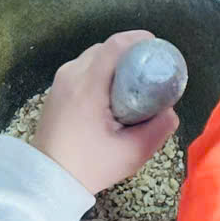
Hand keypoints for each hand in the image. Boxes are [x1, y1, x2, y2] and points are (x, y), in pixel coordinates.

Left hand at [28, 31, 179, 196]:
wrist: (48, 180)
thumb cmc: (89, 166)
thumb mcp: (132, 153)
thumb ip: (158, 129)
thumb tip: (171, 111)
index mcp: (88, 85)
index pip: (114, 46)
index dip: (138, 39)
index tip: (157, 47)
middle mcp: (71, 75)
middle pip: (104, 48)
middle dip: (129, 53)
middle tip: (149, 70)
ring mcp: (60, 81)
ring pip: (92, 57)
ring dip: (114, 63)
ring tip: (133, 83)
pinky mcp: (55, 91)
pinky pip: (82, 69)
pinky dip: (100, 72)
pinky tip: (112, 93)